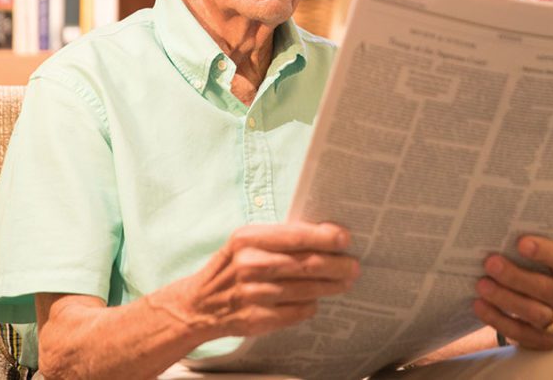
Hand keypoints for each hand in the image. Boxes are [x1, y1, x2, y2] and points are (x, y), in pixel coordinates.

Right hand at [158, 222, 359, 339]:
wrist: (198, 304)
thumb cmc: (231, 267)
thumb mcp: (245, 243)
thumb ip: (279, 238)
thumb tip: (323, 234)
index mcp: (247, 239)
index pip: (295, 236)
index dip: (324, 237)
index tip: (345, 238)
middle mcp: (249, 265)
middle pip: (306, 264)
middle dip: (336, 265)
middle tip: (353, 266)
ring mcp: (253, 294)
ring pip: (305, 290)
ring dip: (330, 286)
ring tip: (344, 282)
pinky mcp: (257, 319)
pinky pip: (297, 311)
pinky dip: (310, 305)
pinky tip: (315, 300)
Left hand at [473, 236, 552, 350]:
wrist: (552, 315)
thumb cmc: (544, 276)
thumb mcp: (548, 265)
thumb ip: (532, 252)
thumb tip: (501, 235)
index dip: (545, 252)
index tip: (521, 242)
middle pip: (546, 289)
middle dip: (516, 276)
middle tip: (490, 262)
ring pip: (533, 312)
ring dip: (504, 297)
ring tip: (481, 284)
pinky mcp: (543, 343)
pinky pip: (518, 332)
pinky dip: (496, 317)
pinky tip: (479, 304)